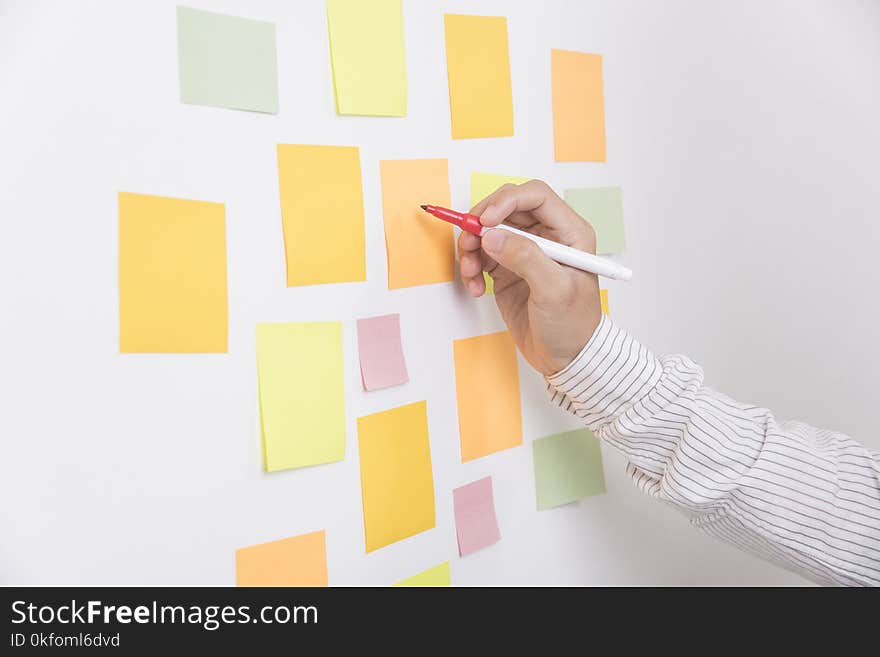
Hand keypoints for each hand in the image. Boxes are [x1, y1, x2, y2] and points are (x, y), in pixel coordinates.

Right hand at [458, 180, 601, 375]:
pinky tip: (474, 287)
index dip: (507, 200)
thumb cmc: (573, 325)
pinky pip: (481, 254)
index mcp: (569, 232)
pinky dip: (471, 266)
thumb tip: (492, 236)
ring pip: (489, 230)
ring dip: (472, 246)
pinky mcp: (507, 269)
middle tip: (468, 242)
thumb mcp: (554, 291)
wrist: (566, 359)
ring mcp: (525, 252)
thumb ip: (525, 258)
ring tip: (470, 272)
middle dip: (482, 223)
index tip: (485, 220)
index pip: (535, 196)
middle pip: (506, 208)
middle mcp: (546, 236)